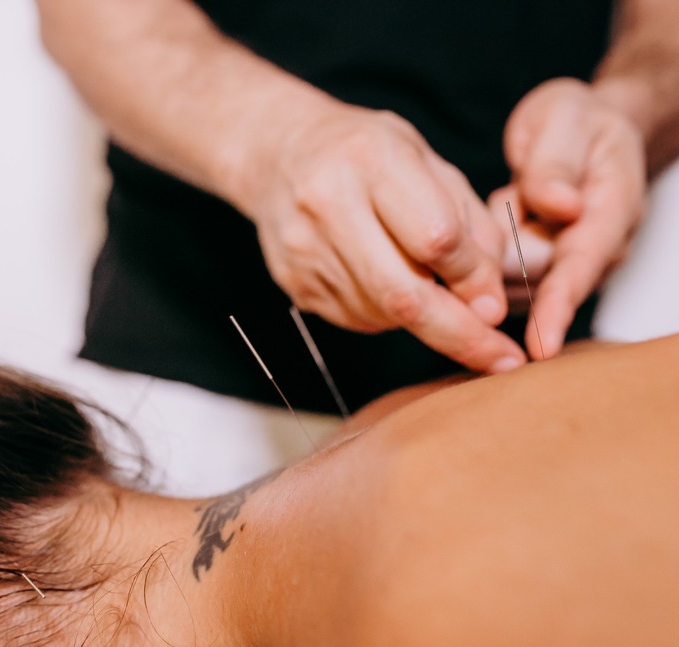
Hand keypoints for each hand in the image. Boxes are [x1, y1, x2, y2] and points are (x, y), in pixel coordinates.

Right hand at [245, 102, 525, 373]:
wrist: (280, 155)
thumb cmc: (367, 155)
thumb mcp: (428, 162)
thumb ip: (469, 224)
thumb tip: (489, 300)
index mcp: (371, 159)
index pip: (436, 238)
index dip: (474, 278)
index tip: (497, 306)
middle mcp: (328, 204)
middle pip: (404, 293)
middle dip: (459, 333)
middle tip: (500, 359)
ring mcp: (305, 249)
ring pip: (383, 313)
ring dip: (424, 319)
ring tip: (432, 291)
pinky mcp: (294, 282)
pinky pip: (358, 318)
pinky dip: (389, 314)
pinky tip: (388, 282)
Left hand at [492, 78, 645, 358]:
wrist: (578, 130)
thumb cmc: (574, 123)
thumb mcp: (564, 119)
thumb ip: (556, 163)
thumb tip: (559, 205)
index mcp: (612, 210)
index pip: (582, 267)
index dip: (559, 307)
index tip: (540, 346)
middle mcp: (594, 249)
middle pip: (540, 285)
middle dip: (507, 265)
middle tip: (506, 201)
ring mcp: (565, 264)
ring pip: (512, 284)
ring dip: (494, 255)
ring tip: (509, 199)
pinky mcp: (537, 271)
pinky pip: (497, 278)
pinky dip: (484, 257)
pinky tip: (497, 219)